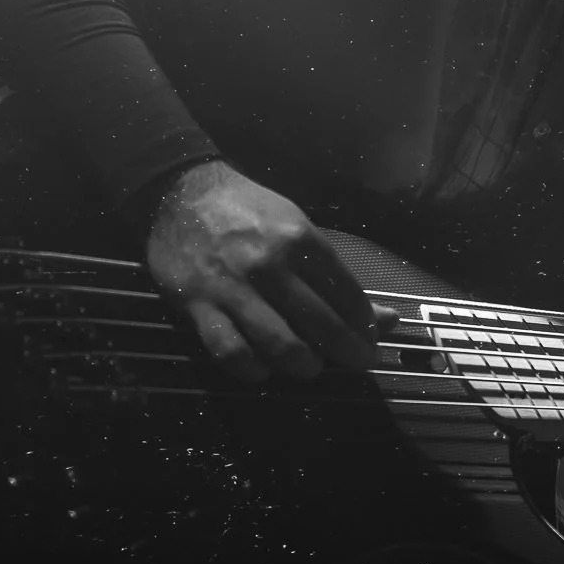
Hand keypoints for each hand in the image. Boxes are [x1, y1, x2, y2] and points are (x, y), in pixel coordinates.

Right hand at [144, 159, 390, 381]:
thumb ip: (334, 273)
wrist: (179, 194)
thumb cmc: (246, 210)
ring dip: (305, 366)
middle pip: (322, 324)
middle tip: (358, 362)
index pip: (347, 294)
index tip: (371, 337)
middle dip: (348, 351)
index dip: (366, 324)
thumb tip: (385, 316)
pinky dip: (252, 369)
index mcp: (300, 239)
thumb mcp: (296, 226)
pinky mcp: (198, 306)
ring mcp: (233, 288)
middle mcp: (270, 265)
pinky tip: (263, 369)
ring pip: (281, 345)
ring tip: (311, 366)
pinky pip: (231, 352)